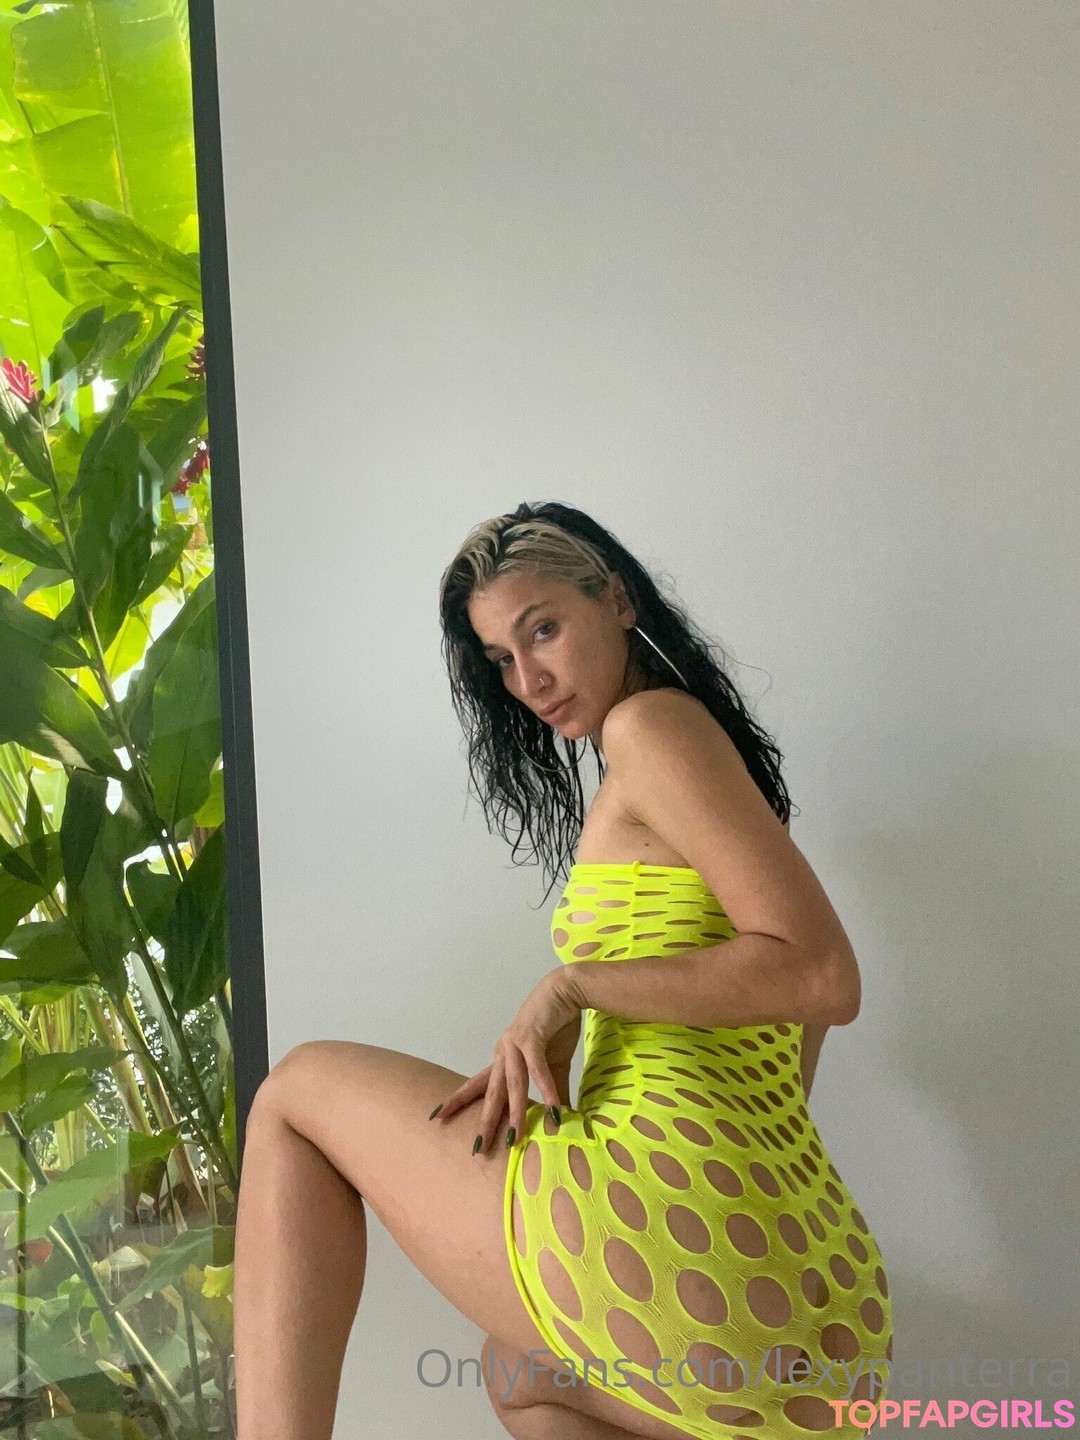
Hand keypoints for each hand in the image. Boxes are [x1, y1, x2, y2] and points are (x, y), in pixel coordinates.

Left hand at [429, 967, 583, 1154]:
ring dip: (514, 1112)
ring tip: (513, 1140)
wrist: (565, 991)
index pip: (478, 1085)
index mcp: (503, 1059)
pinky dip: (545, 1089)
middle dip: (484, 1121)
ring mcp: (515, 1044)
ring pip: (512, 1084)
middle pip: (491, 1092)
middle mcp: (503, 1052)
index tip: (438, 1116)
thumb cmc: (555, 1026)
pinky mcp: (532, 1036)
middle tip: (476, 1147)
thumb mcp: (554, 1065)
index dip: (460, 1100)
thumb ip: (554, 1092)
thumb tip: (560, 1120)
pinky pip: (537, 1068)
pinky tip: (552, 1110)